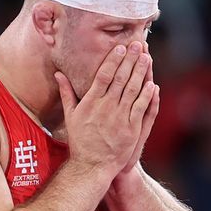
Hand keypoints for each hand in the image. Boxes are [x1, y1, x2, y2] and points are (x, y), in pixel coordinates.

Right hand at [55, 41, 155, 177]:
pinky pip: (141, 108)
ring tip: (147, 57)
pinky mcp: (131, 129)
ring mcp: (120, 118)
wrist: (91, 166)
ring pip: (133, 90)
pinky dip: (147, 95)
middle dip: (130, 60)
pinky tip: (151, 83)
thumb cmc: (80, 141)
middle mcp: (106, 108)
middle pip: (121, 79)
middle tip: (137, 44)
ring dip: (141, 72)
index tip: (121, 48)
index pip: (104, 76)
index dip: (113, 61)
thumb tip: (58, 74)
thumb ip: (66, 93)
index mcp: (91, 103)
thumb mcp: (70, 116)